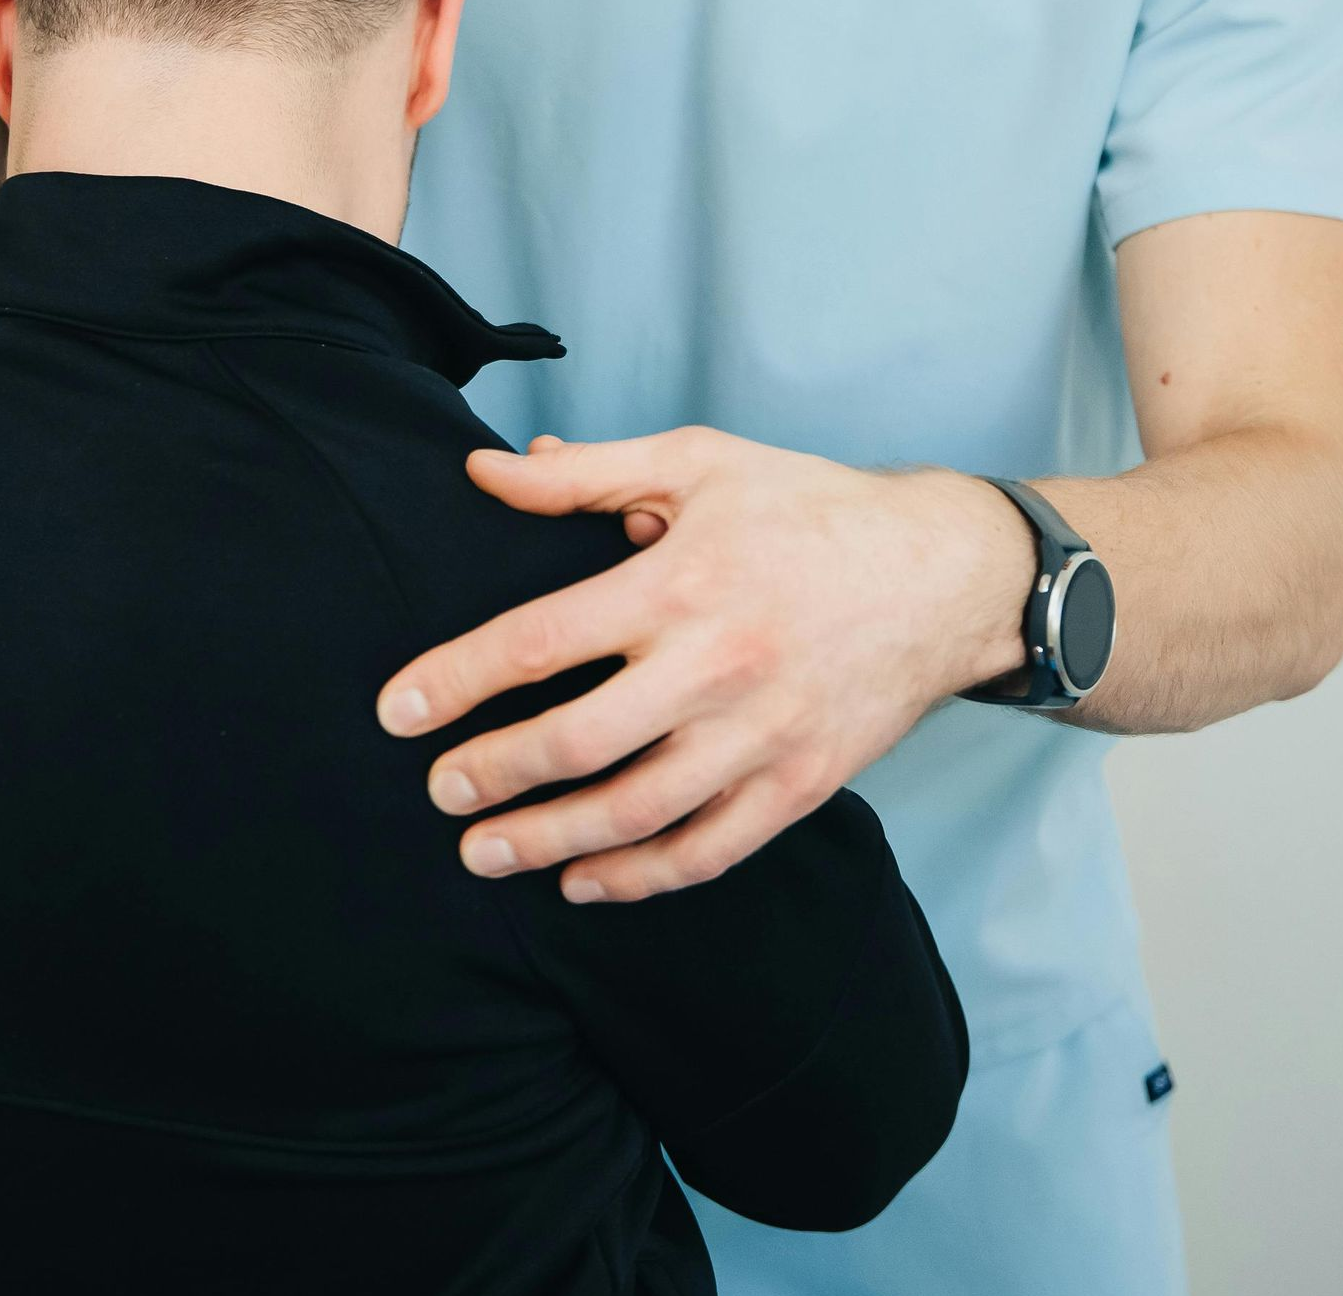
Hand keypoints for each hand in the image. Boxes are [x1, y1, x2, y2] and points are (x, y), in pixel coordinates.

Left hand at [376, 427, 1034, 901]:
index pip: (542, 640)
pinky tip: (584, 881)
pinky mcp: (803, 783)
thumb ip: (585, 474)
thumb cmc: (809, 507)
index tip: (398, 712)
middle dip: (492, 776)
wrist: (944, 571)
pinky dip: (640, 877)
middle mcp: (717, 663)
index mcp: (680, 580)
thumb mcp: (698, 463)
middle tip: (438, 792)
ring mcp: (763, 733)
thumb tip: (486, 469)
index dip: (458, 679)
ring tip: (483, 854)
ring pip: (636, 811)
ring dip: (548, 842)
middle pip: (577, 741)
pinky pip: (709, 849)